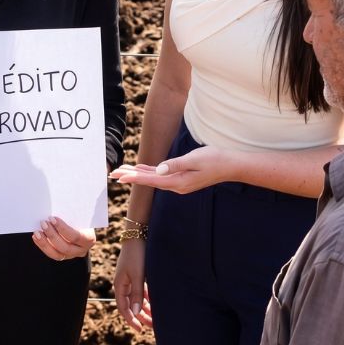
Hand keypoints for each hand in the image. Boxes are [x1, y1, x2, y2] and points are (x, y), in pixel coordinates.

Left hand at [31, 216, 93, 260]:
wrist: (80, 223)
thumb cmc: (79, 216)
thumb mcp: (79, 214)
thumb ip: (71, 213)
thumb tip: (56, 205)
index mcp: (89, 239)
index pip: (76, 236)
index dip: (63, 229)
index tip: (52, 218)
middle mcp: (81, 250)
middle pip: (65, 247)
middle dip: (52, 235)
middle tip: (43, 223)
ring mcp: (71, 255)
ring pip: (57, 254)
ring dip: (45, 243)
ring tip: (37, 232)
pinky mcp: (62, 256)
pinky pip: (51, 254)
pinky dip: (42, 245)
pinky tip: (36, 237)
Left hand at [108, 145, 232, 194]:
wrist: (231, 165)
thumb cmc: (215, 159)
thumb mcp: (195, 158)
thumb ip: (176, 164)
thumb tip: (159, 169)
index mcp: (178, 181)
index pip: (151, 180)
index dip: (134, 177)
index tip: (120, 177)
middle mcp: (176, 185)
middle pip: (148, 181)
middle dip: (130, 177)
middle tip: (112, 174)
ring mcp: (179, 183)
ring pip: (153, 179)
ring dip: (137, 175)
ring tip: (122, 172)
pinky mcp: (182, 178)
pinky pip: (161, 176)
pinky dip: (149, 173)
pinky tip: (140, 170)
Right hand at [113, 240, 152, 330]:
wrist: (138, 234)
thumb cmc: (137, 254)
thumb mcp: (138, 275)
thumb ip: (137, 293)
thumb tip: (135, 311)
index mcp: (120, 285)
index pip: (123, 307)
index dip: (131, 319)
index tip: (140, 329)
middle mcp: (124, 283)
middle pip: (131, 305)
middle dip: (141, 316)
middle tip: (151, 326)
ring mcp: (130, 278)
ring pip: (137, 298)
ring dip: (145, 308)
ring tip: (155, 317)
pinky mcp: (137, 273)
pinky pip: (141, 290)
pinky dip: (147, 298)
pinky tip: (155, 302)